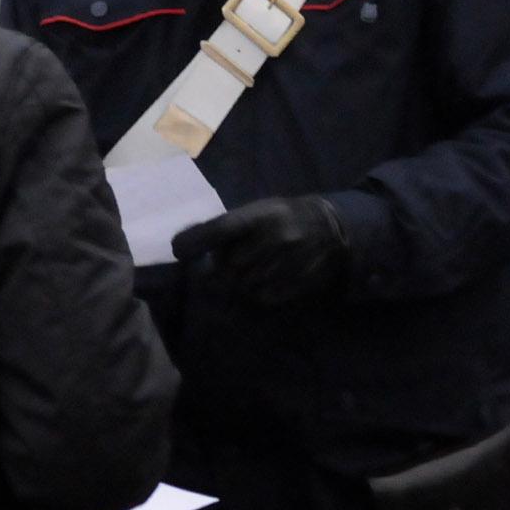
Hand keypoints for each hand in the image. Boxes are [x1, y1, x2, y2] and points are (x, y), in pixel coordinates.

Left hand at [170, 196, 351, 303]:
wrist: (331, 228)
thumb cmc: (283, 217)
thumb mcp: (259, 210)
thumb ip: (229, 227)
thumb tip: (189, 247)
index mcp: (263, 214)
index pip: (221, 228)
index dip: (196, 240)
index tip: (177, 250)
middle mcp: (275, 237)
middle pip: (228, 264)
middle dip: (218, 268)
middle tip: (219, 265)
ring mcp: (288, 262)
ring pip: (242, 284)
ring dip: (233, 283)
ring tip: (241, 273)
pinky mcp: (297, 283)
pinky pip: (260, 298)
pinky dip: (250, 295)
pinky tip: (255, 284)